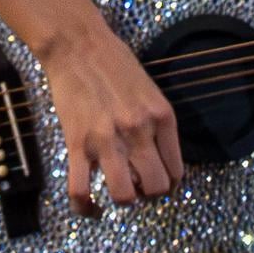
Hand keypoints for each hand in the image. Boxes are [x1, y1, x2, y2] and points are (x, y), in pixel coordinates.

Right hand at [37, 17, 185, 212]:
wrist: (78, 45)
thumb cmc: (115, 63)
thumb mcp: (150, 91)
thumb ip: (156, 124)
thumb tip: (156, 158)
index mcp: (162, 117)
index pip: (176, 172)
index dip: (168, 186)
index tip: (157, 184)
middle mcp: (139, 131)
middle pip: (155, 188)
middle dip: (148, 196)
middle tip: (137, 187)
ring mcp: (107, 139)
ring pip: (124, 196)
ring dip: (123, 200)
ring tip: (117, 191)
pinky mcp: (77, 143)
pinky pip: (81, 190)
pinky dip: (84, 207)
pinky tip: (89, 207)